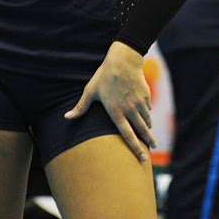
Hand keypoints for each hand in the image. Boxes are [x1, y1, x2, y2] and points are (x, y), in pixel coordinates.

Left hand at [64, 41, 155, 160]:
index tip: (142, 158)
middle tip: (152, 148)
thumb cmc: (103, 76)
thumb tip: (66, 118)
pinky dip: (147, 112)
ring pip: (146, 120)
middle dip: (148, 141)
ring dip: (148, 128)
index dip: (135, 148)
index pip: (128, 135)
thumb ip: (80, 107)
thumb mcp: (90, 91)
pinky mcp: (146, 95)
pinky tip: (146, 113)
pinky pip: (148, 108)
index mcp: (116, 112)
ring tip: (149, 133)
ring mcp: (139, 103)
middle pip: (141, 130)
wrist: (122, 61)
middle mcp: (130, 110)